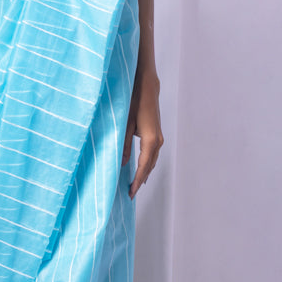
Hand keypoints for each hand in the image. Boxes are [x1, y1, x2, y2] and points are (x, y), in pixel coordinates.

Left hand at [122, 69, 162, 199]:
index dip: (137, 181)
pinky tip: (141, 167)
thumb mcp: (125, 124)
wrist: (146, 87)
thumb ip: (124, 145)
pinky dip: (147, 163)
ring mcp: (159, 138)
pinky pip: (153, 154)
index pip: (143, 167)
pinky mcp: (157, 134)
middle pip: (149, 167)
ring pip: (152, 161)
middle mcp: (158, 142)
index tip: (130, 193)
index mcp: (150, 141)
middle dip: (140, 180)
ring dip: (144, 172)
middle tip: (130, 193)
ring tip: (135, 184)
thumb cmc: (134, 102)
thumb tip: (122, 163)